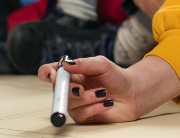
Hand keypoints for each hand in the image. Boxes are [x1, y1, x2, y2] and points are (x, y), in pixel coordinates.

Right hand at [36, 55, 179, 123]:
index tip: (52, 74)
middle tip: (80, 89)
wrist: (132, 93)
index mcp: (71, 73)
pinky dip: (94, 108)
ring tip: (102, 93)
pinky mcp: (84, 116)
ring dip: (86, 99)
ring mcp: (76, 103)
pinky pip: (81, 115)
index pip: (50, 72)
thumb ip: (83, 64)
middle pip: (57, 91)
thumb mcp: (101, 64)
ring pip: (69, 104)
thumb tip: (65, 64)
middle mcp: (71, 88)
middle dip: (68, 91)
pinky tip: (105, 103)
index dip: (46, 73)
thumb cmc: (116, 77)